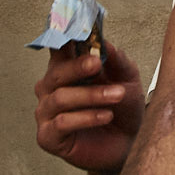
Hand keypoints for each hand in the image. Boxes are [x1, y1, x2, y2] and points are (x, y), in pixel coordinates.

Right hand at [34, 35, 143, 173]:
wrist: (129, 144)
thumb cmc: (123, 110)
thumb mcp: (127, 80)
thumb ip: (116, 60)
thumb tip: (105, 42)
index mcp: (65, 70)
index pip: (57, 49)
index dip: (61, 37)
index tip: (72, 30)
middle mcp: (50, 89)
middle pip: (56, 72)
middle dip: (78, 67)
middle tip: (97, 64)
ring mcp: (46, 113)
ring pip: (60, 98)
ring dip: (91, 95)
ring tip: (117, 96)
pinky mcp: (48, 137)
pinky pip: (61, 123)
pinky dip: (86, 117)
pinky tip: (106, 116)